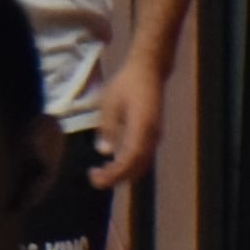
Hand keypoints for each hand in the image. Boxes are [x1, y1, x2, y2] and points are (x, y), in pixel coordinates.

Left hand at [88, 62, 164, 188]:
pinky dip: (129, 165)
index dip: (115, 173)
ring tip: (100, 173)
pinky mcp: (153, 135)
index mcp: (142, 126)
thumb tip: (104, 152)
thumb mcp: (110, 103)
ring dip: (123, 173)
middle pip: (138, 166)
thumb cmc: (126, 84)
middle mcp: (152, 135)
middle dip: (117, 177)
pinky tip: (113, 164)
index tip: (97, 178)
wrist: (149, 71)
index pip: (130, 158)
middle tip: (94, 179)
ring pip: (142, 164)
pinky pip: (143, 157)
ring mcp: (155, 136)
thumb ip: (108, 128)